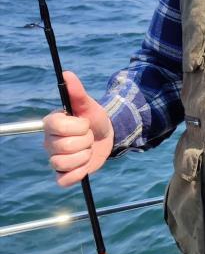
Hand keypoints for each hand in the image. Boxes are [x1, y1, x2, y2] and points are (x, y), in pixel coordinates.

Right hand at [43, 71, 113, 186]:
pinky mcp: (63, 174)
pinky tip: (85, 165)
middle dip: (85, 141)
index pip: (58, 126)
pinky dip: (77, 174)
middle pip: (64, 147)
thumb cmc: (94, 118)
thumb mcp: (88, 105)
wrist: (106, 136)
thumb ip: (77, 91)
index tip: (85, 123)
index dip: (77, 126)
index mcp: (52, 124)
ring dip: (83, 157)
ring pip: (63, 163)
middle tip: (88, 136)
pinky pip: (63, 181)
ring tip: (87, 149)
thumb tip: (67, 73)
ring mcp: (55, 158)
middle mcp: (49, 142)